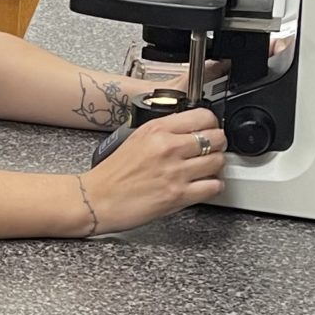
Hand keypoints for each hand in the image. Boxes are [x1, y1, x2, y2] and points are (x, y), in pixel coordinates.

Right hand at [82, 108, 225, 230]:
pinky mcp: (177, 195)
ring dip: (216, 167)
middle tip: (211, 151)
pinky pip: (213, 187)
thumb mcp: (136, 138)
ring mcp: (174, 172)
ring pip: (218, 161)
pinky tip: (204, 186)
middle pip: (217, 138)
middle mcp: (168, 147)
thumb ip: (165, 131)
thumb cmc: (113, 174)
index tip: (209, 130)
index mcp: (157, 129)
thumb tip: (190, 129)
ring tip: (206, 170)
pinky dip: (213, 187)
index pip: (204, 116)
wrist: (96, 199)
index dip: (212, 124)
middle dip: (218, 145)